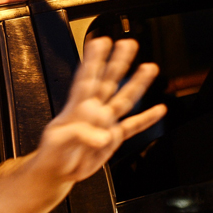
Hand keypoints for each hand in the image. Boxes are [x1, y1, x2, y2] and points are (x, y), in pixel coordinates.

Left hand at [37, 37, 165, 181]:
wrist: (58, 170)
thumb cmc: (54, 152)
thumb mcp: (59, 141)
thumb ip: (81, 135)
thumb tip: (104, 136)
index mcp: (77, 106)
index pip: (87, 77)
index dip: (93, 59)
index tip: (100, 42)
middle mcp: (94, 110)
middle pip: (109, 80)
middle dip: (119, 61)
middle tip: (127, 43)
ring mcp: (105, 122)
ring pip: (124, 98)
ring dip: (137, 83)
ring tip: (148, 67)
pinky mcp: (113, 138)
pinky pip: (133, 126)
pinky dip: (147, 118)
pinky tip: (159, 109)